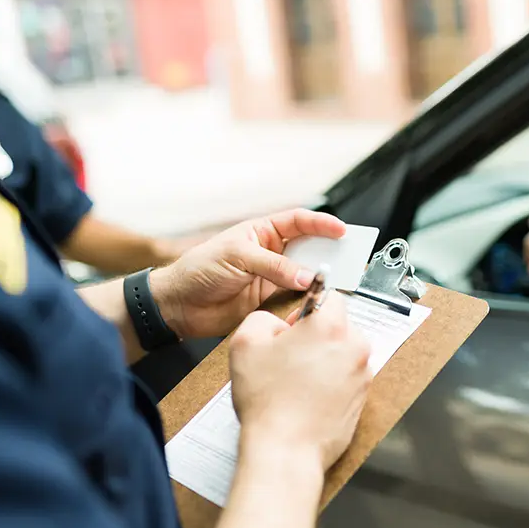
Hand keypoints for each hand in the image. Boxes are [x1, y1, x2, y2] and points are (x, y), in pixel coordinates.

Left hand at [150, 209, 345, 338]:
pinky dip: (307, 300)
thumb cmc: (199, 270)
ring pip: (305, 275)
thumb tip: (306, 277)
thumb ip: (274, 266)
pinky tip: (316, 300)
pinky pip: (296, 298)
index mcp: (262, 232)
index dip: (322, 224)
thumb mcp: (238, 258)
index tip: (342, 230)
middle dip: (328, 252)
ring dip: (320, 278)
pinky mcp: (270, 301)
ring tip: (337, 280)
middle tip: (349, 257)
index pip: (299, 222)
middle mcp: (271, 253)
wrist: (180, 305)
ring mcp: (272, 278)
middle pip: (309, 248)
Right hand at [229, 292, 371, 470]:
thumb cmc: (268, 401)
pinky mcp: (363, 399)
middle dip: (317, 336)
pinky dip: (332, 383)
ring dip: (326, 360)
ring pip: (344, 354)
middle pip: (339, 327)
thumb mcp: (244, 343)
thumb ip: (262, 319)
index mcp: (330, 327)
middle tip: (290, 357)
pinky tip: (308, 398)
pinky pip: (348, 379)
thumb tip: (277, 324)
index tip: (295, 325)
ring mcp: (362, 375)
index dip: (307, 308)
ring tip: (297, 381)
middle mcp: (354, 347)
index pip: (330, 296)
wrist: (286, 449)